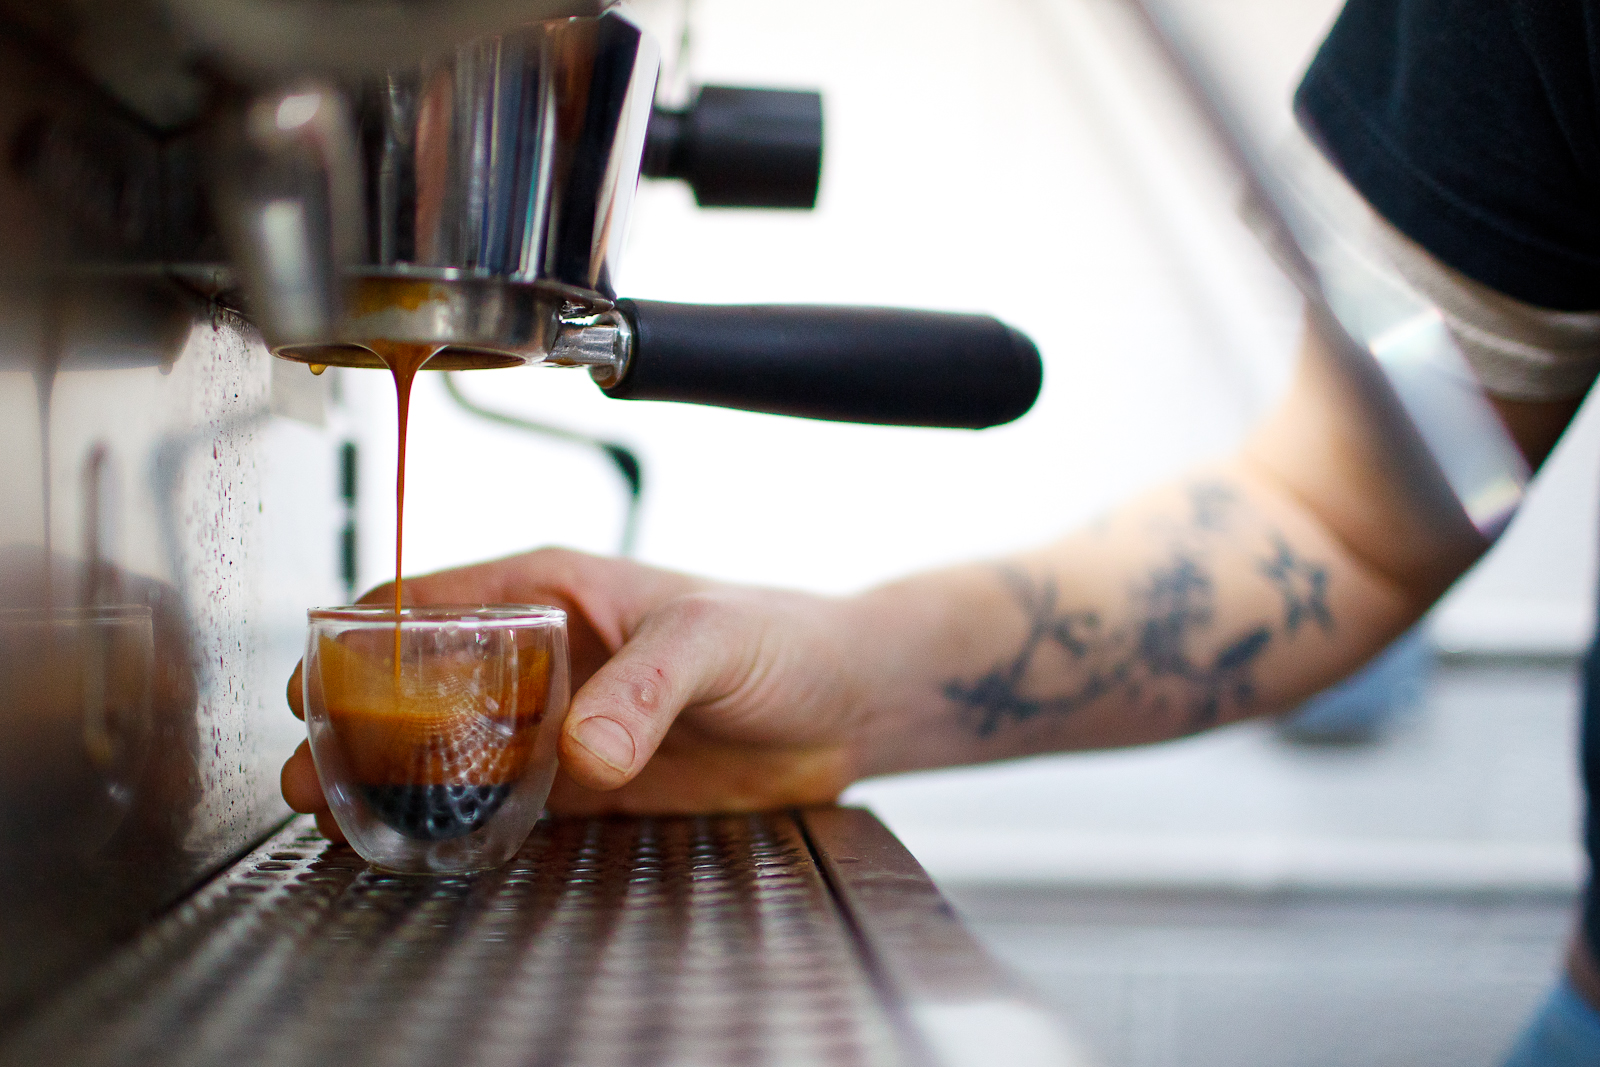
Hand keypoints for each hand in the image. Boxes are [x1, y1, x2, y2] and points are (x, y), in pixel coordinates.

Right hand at [281, 548, 866, 833]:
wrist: (845, 702)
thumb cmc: (784, 635)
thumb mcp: (710, 638)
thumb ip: (646, 686)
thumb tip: (585, 750)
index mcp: (553, 591)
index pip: (430, 603)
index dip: (363, 641)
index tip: (317, 684)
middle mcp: (544, 654)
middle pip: (422, 686)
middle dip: (359, 725)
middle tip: (313, 770)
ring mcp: (560, 720)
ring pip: (452, 749)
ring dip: (396, 780)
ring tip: (341, 816)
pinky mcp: (587, 780)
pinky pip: (505, 803)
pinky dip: (460, 822)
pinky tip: (423, 844)